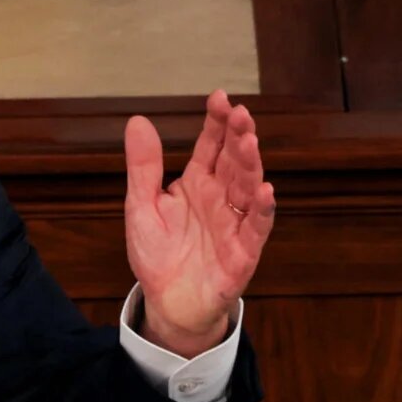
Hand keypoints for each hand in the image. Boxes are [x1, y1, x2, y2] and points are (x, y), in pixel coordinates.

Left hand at [123, 92, 275, 356]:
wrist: (168, 302)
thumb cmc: (158, 254)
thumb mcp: (141, 205)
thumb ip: (143, 166)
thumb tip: (136, 122)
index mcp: (197, 183)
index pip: (211, 145)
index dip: (217, 123)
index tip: (219, 98)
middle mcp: (220, 198)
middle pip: (234, 161)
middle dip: (238, 136)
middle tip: (241, 114)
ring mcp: (234, 223)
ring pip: (248, 188)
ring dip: (251, 166)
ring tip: (250, 142)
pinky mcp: (243, 252)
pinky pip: (256, 228)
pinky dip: (262, 211)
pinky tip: (265, 191)